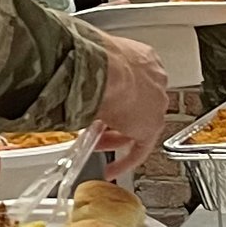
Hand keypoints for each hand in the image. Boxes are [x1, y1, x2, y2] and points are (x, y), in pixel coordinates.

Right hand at [93, 38, 171, 165]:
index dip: (115, 96)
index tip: (102, 105)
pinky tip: (111, 169)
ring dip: (115, 138)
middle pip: (136, 105)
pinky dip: (125, 160)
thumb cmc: (93, 56)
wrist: (105, 68)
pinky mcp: (152, 125)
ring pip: (137, 126)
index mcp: (143, 58)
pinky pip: (140, 148)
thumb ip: (88, 73)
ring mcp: (156, 103)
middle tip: (95, 128)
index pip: (133, 80)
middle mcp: (154, 79)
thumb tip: (68, 77)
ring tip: (96, 146)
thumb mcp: (92, 62)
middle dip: (113, 119)